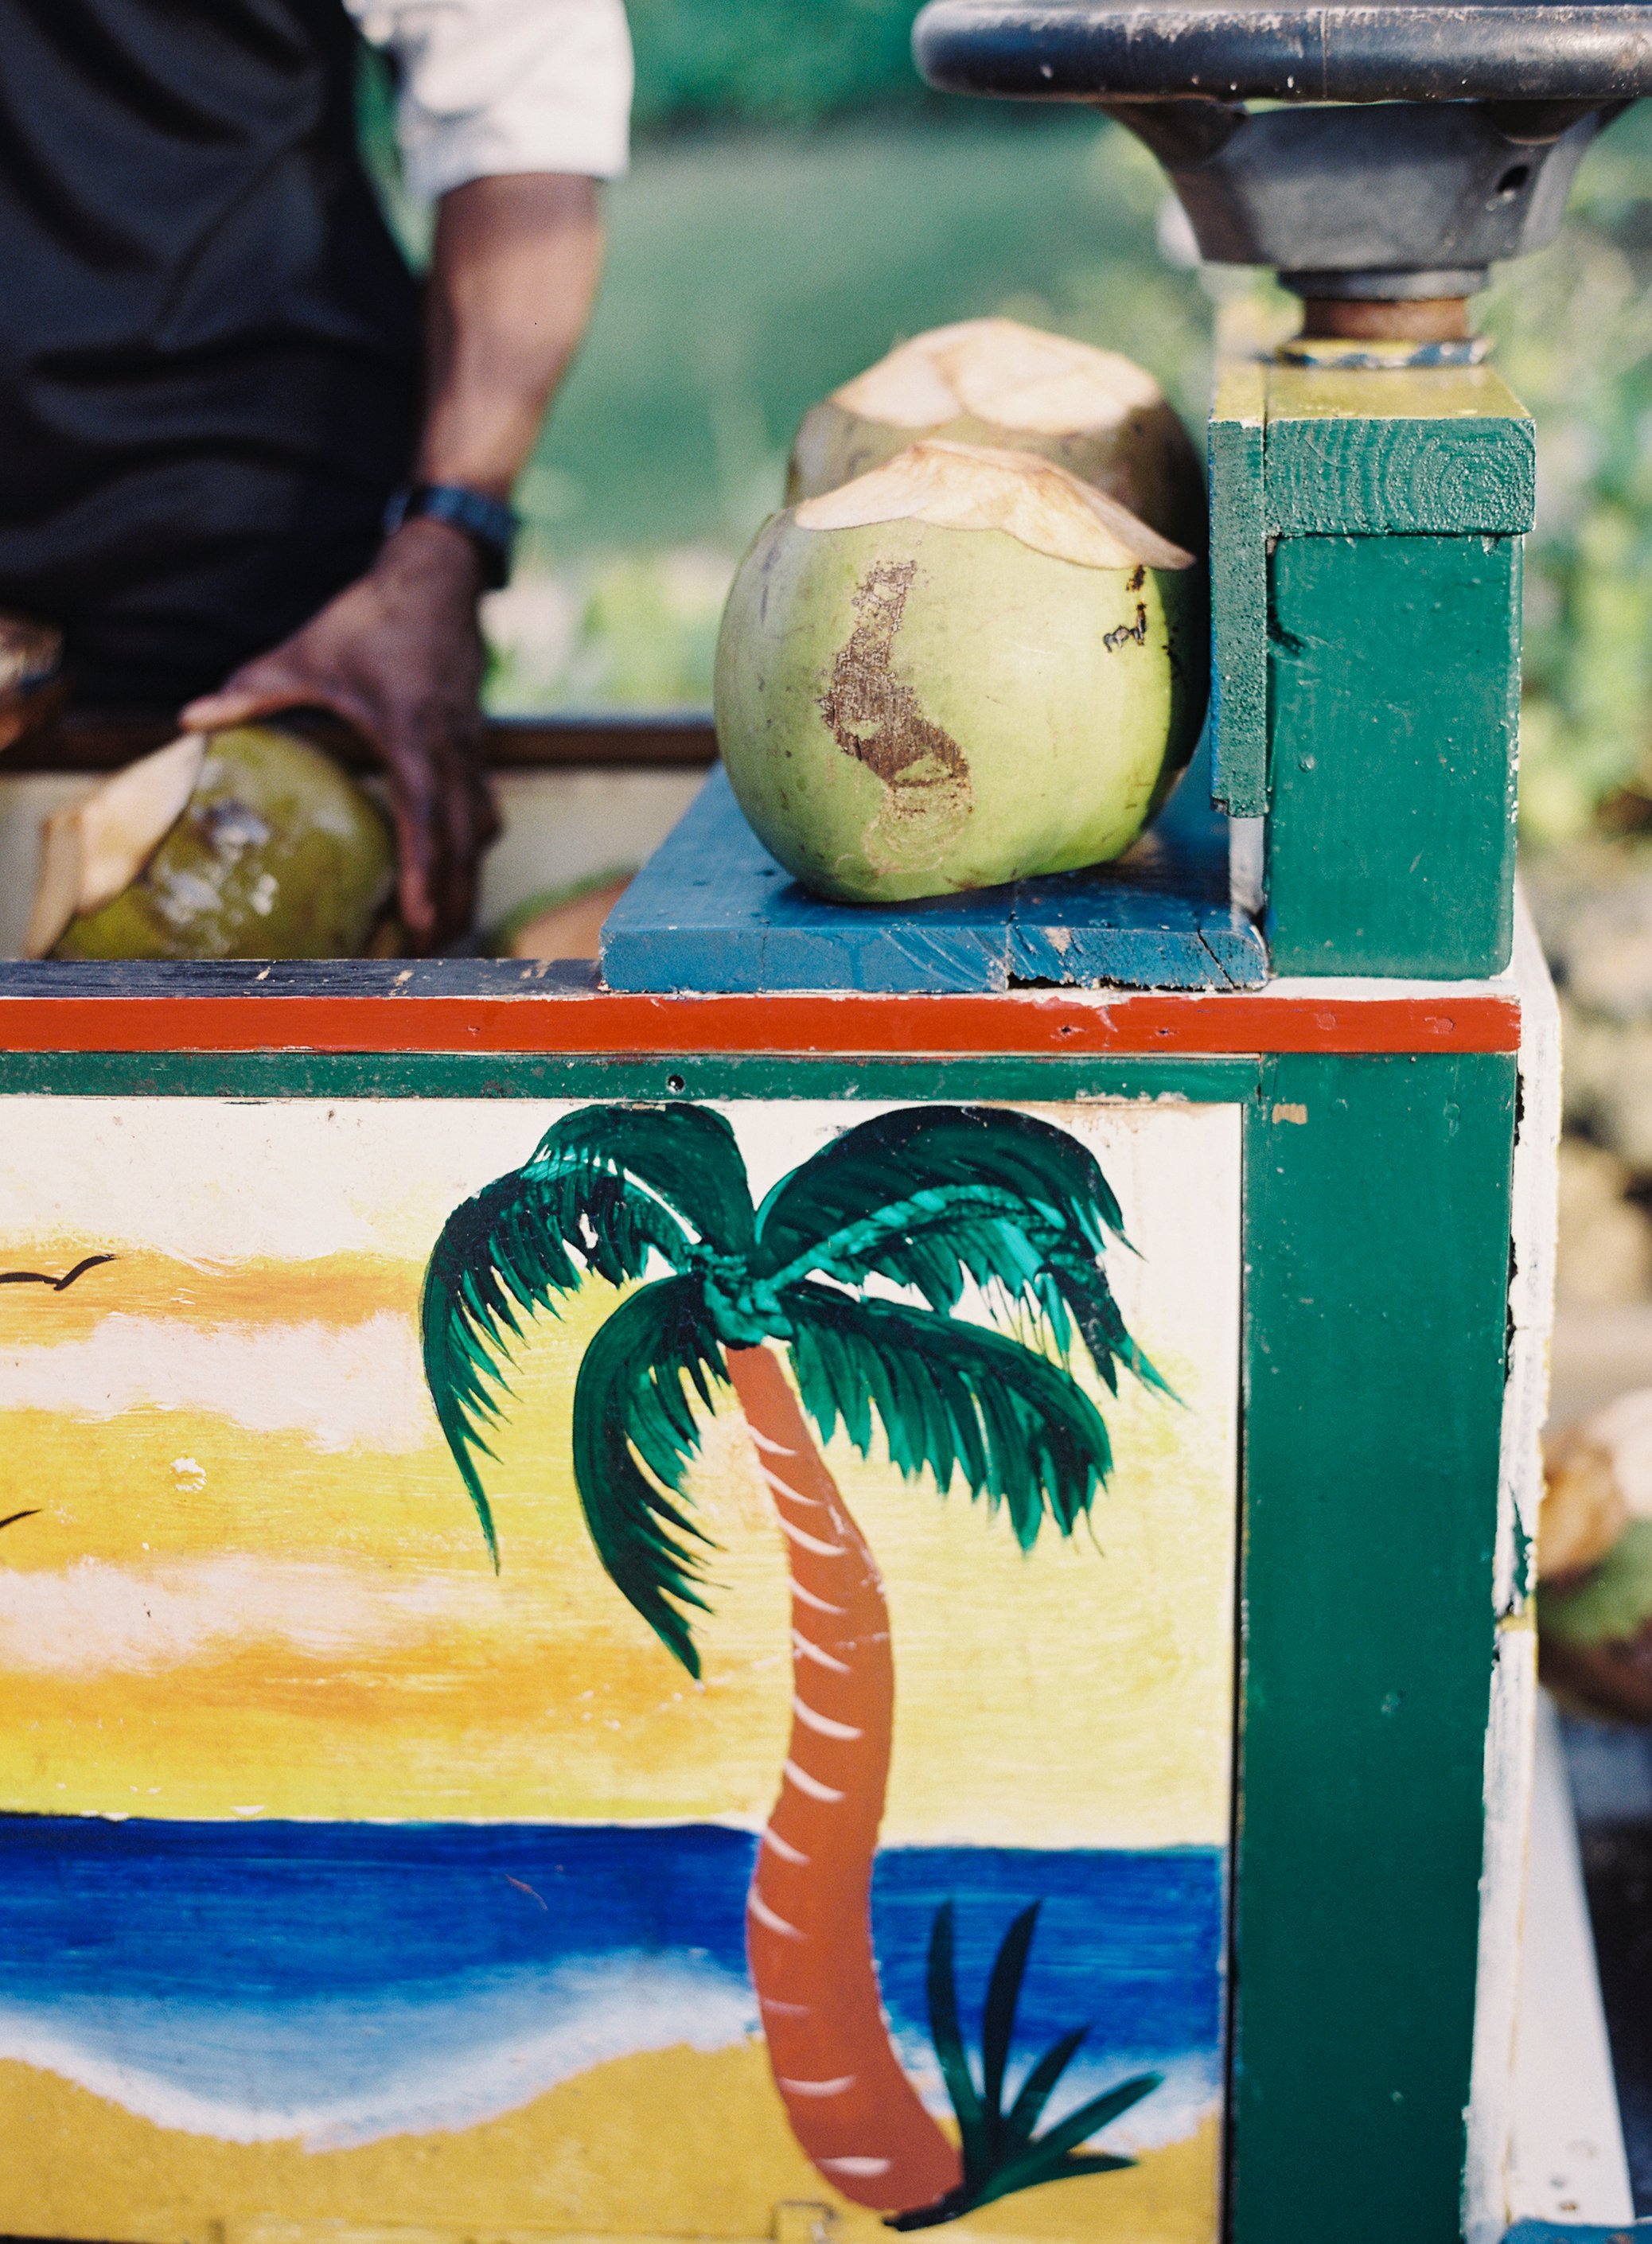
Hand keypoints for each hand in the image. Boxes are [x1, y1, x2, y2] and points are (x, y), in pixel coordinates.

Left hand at [181, 518, 499, 949]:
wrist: (438, 580)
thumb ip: (251, 691)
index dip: (427, 873)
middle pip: (465, 845)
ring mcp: (472, 753)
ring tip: (441, 931)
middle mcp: (452, 751)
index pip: (426, 816)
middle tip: (425, 954)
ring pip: (481, 834)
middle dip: (451, 902)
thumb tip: (188, 718)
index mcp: (412, 732)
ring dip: (467, 884)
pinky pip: (482, 813)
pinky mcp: (477, 751)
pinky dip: (470, 851)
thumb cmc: (372, 617)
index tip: (421, 920)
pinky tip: (453, 875)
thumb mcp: (307, 653)